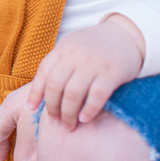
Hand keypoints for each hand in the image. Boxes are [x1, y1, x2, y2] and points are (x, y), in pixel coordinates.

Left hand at [24, 14, 144, 129]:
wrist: (129, 35)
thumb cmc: (96, 47)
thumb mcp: (73, 48)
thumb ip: (59, 64)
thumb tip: (40, 94)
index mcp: (63, 49)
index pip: (43, 73)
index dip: (35, 93)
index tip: (30, 109)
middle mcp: (76, 55)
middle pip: (55, 86)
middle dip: (52, 107)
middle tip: (54, 121)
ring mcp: (94, 63)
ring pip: (73, 93)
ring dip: (68, 113)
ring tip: (68, 125)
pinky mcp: (112, 72)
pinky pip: (97, 95)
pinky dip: (89, 110)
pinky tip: (84, 119)